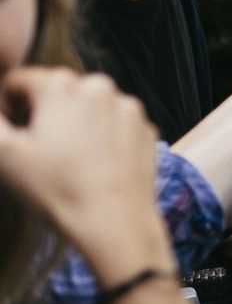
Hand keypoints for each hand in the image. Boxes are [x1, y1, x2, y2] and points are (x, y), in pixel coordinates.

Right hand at [0, 68, 169, 281]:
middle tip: (39, 151)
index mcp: (61, 84)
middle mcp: (100, 86)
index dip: (7, 107)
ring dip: (73, 124)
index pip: (19, 82)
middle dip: (42, 114)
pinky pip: (113, 124)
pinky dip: (101, 137)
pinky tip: (93, 165)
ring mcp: (128, 107)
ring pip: (87, 107)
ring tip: (67, 160)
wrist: (114, 221)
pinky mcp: (145, 129)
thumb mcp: (3, 153)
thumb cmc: (56, 187)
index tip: (13, 136)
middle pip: (57, 92)